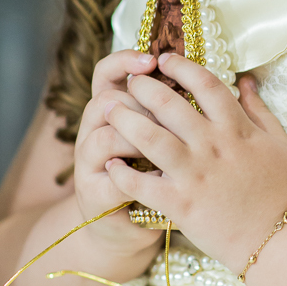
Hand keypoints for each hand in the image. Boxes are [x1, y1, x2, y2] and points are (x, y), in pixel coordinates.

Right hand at [72, 50, 164, 254]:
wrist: (126, 224)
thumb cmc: (153, 169)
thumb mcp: (160, 132)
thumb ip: (171, 104)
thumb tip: (197, 73)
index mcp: (110, 110)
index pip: (106, 72)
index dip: (125, 61)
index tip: (153, 60)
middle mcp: (92, 131)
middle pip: (108, 99)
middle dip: (140, 104)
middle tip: (168, 113)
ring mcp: (89, 164)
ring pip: (105, 136)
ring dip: (138, 140)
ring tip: (166, 148)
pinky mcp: (94, 194)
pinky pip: (114, 179)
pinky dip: (140, 178)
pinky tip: (163, 176)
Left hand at [103, 54, 286, 273]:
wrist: (282, 239)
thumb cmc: (285, 191)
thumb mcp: (281, 143)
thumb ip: (260, 110)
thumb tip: (247, 81)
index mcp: (237, 128)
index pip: (205, 84)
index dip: (182, 67)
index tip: (164, 60)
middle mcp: (212, 145)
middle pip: (169, 104)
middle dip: (144, 87)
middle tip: (130, 80)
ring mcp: (195, 174)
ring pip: (150, 137)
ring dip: (125, 120)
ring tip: (109, 109)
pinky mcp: (181, 205)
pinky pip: (142, 184)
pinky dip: (122, 172)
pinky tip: (110, 163)